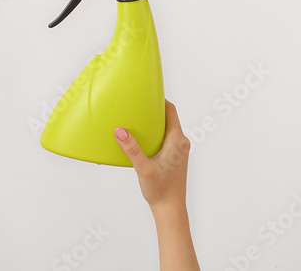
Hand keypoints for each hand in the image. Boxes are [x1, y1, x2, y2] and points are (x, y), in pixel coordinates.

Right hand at [115, 100, 199, 270]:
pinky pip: (164, 137)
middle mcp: (180, 143)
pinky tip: (138, 137)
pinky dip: (152, 132)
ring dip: (152, 122)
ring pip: (165, 127)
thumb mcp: (143, 168)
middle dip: (152, 108)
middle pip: (168, 117)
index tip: (145, 91)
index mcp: (177, 141)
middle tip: (134, 102)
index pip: (171, 111)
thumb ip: (132, 149)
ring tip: (133, 117)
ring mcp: (178, 151)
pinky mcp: (173, 157)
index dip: (159, 99)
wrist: (171, 210)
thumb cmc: (160, 190)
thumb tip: (120, 130)